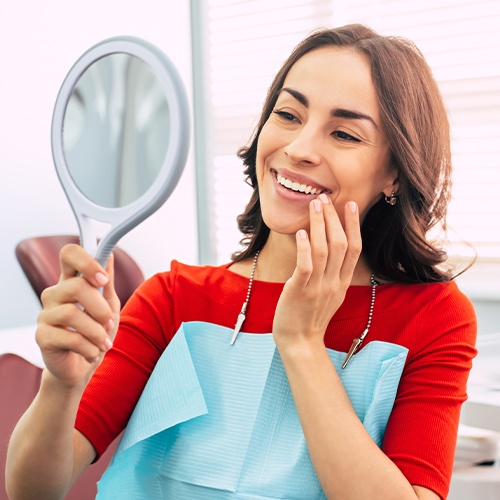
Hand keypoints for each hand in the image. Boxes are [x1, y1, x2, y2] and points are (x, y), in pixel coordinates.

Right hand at [36, 244, 119, 389]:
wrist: (84, 366)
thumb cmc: (96, 330)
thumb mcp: (108, 303)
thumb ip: (107, 281)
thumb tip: (109, 254)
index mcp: (71, 281)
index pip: (69, 254)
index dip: (86, 261)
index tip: (103, 279)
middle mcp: (55, 294)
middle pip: (75, 286)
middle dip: (100, 307)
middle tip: (109, 322)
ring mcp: (45, 315)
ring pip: (72, 314)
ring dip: (97, 332)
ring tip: (104, 343)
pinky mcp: (42, 337)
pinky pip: (70, 338)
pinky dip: (90, 348)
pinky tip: (94, 353)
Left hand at [273, 194, 361, 349]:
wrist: (299, 341)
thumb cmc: (310, 315)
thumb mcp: (330, 294)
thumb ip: (333, 273)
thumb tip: (331, 250)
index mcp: (343, 282)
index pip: (354, 249)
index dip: (353, 225)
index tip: (350, 205)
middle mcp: (334, 283)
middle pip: (340, 244)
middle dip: (334, 218)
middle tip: (326, 198)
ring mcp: (318, 287)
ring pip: (324, 250)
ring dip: (320, 225)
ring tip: (315, 205)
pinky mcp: (300, 291)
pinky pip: (306, 266)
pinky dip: (306, 247)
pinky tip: (303, 232)